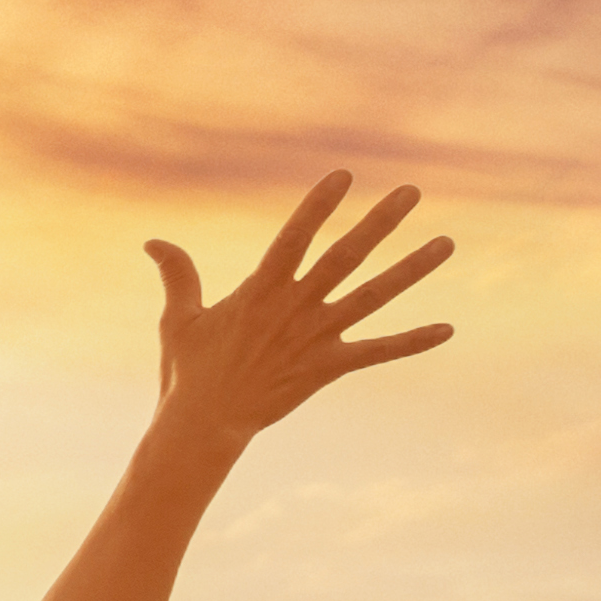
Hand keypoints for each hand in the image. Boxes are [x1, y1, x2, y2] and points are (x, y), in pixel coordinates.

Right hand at [146, 171, 454, 445]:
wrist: (203, 425)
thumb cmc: (189, 372)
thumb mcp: (179, 319)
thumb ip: (178, 275)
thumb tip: (153, 241)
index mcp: (260, 290)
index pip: (294, 237)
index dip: (318, 206)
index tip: (344, 175)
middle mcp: (295, 308)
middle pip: (346, 257)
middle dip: (380, 222)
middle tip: (412, 192)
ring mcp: (315, 338)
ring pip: (373, 297)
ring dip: (412, 269)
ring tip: (447, 243)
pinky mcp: (328, 368)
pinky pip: (377, 352)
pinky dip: (412, 342)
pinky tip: (447, 330)